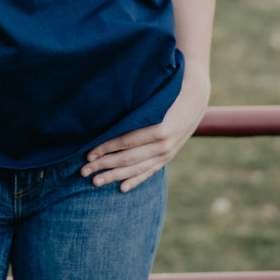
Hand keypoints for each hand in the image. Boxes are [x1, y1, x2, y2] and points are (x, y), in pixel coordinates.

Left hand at [81, 62, 210, 191]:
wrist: (196, 97)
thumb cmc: (169, 91)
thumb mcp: (155, 97)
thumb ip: (136, 108)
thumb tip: (108, 109)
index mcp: (159, 129)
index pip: (126, 142)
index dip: (106, 148)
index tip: (88, 153)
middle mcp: (163, 145)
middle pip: (128, 159)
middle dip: (104, 165)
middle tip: (83, 171)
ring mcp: (166, 153)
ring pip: (136, 169)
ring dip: (114, 176)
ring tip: (95, 181)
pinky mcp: (168, 157)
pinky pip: (150, 172)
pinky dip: (135, 180)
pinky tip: (122, 188)